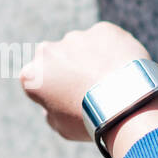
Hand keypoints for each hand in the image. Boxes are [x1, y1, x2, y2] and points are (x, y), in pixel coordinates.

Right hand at [19, 21, 151, 141]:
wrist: (125, 105)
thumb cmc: (91, 121)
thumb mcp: (63, 127)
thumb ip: (51, 112)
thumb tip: (52, 105)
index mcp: (32, 75)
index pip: (35, 80)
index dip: (50, 90)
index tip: (66, 100)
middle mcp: (48, 51)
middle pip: (55, 58)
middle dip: (67, 69)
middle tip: (88, 88)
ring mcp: (76, 37)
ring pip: (81, 46)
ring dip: (91, 58)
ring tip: (110, 80)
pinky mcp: (102, 30)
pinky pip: (106, 40)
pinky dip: (113, 50)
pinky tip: (123, 69)